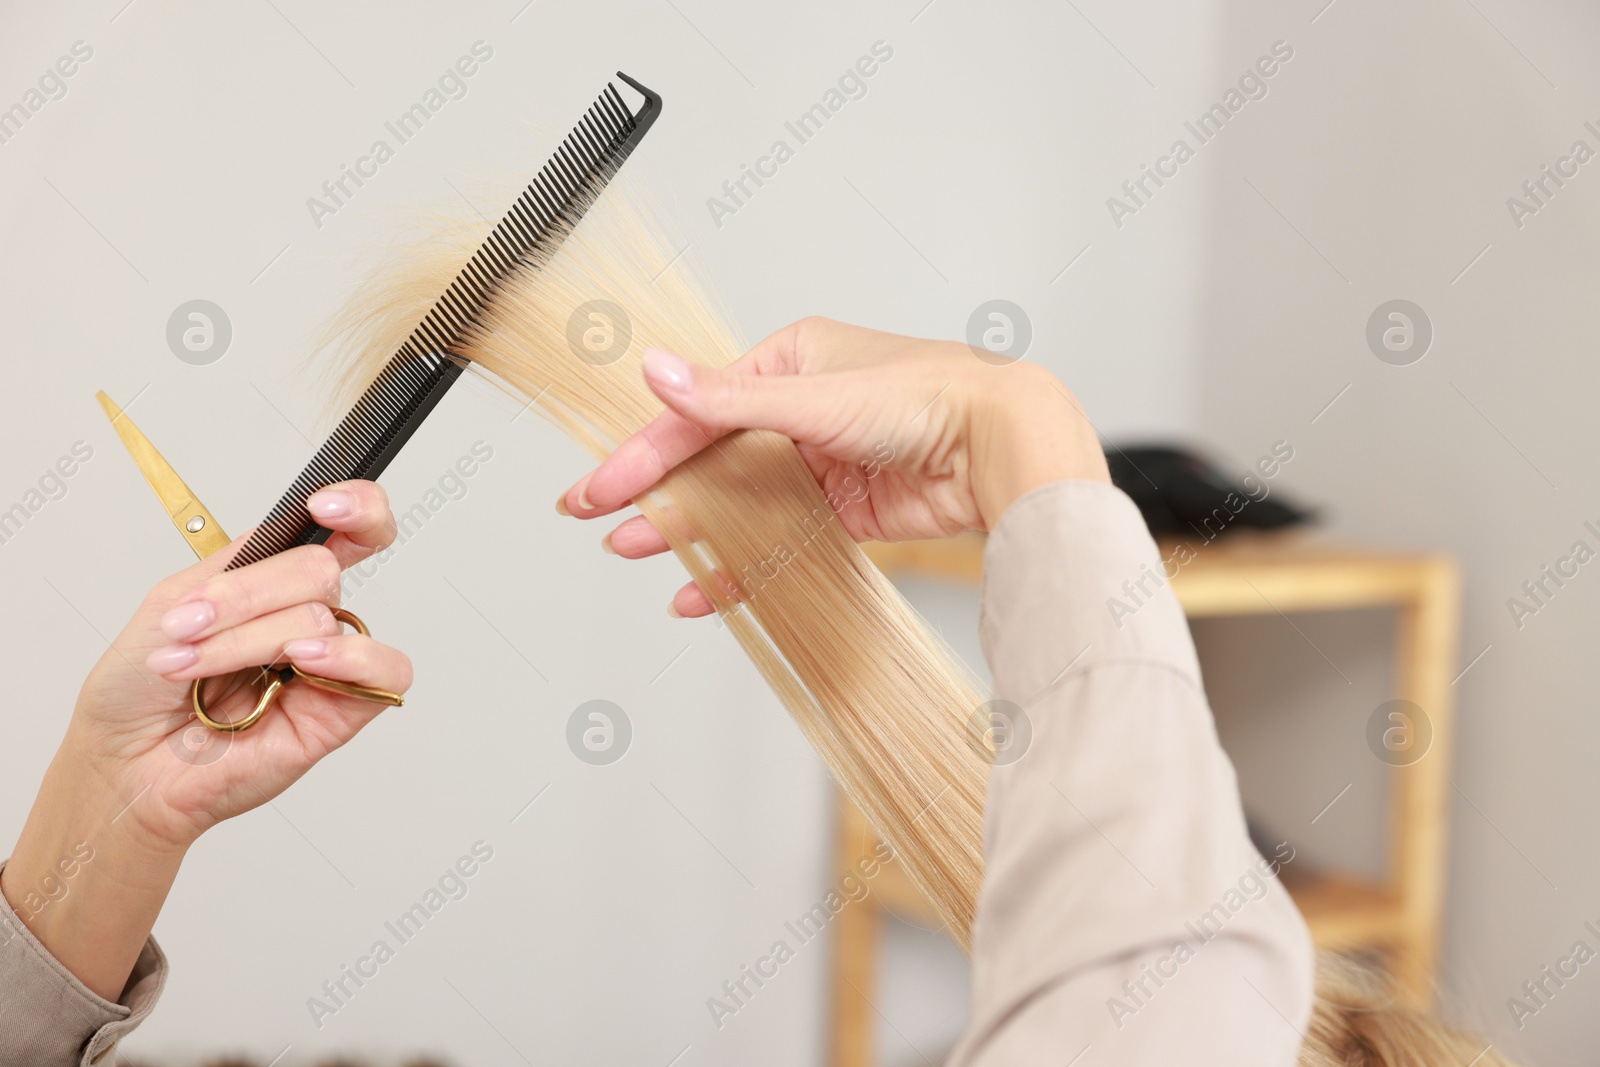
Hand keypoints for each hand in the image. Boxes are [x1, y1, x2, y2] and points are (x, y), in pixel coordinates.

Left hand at [1, 480, 409, 998]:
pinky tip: (301, 661)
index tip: (324, 504)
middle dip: (245, 598)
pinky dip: (348, 656)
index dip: (356, 506)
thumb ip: (241, 572)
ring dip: (251, 639)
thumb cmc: (140, 690)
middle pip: (318, 569)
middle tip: (190, 628)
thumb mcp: (173, 603)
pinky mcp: (344, 709)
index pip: (348, 528)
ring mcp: (328, 662)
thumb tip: (303, 559)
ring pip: (323, 616)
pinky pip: (384, 668)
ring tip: (199, 667)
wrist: (123, 762)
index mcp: (276, 580)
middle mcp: (308, 616)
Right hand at [556, 317, 1109, 616]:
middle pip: (709, 459)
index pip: (696, 412)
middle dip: (654, 492)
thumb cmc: (928, 397)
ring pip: (738, 502)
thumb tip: (654, 371)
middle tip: (597, 521)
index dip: (641, 452)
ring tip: (636, 553)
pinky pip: (778, 540)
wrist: (1002, 446)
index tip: (596, 488)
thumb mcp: (815, 397)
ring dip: (689, 530)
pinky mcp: (844, 511)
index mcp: (788, 363)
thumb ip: (728, 401)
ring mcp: (819, 462)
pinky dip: (741, 565)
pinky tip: (704, 589)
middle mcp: (799, 410)